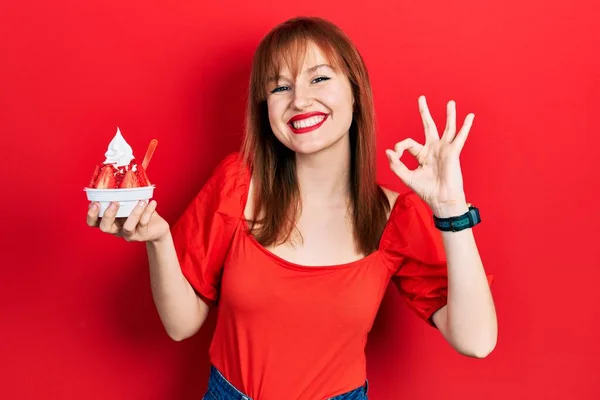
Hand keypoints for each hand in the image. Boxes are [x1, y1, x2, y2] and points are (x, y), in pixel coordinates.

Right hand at [86, 200, 169, 242]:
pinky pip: (144, 223)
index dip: (91, 214)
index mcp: (110, 221)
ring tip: (142, 201)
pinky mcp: (143, 235)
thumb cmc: (141, 213)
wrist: (157, 228)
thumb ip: (124, 194)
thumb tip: (123, 172)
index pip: (93, 222)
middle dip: (108, 215)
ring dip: (134, 213)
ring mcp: (129, 234)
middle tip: (114, 202)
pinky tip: (152, 203)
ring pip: (127, 227)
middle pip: (105, 228)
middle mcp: (117, 230)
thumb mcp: (130, 203)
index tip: (95, 202)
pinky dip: (148, 212)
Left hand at [386, 96, 472, 216]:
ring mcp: (444, 149)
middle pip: (428, 126)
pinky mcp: (453, 152)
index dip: (399, 146)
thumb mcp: (407, 177)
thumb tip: (388, 151)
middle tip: (421, 98)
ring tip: (450, 102)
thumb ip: (396, 164)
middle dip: (424, 112)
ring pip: (447, 128)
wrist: (441, 199)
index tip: (396, 154)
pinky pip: (460, 137)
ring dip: (449, 115)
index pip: (408, 143)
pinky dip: (465, 126)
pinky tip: (470, 116)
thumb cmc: (426, 190)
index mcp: (422, 154)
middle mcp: (433, 149)